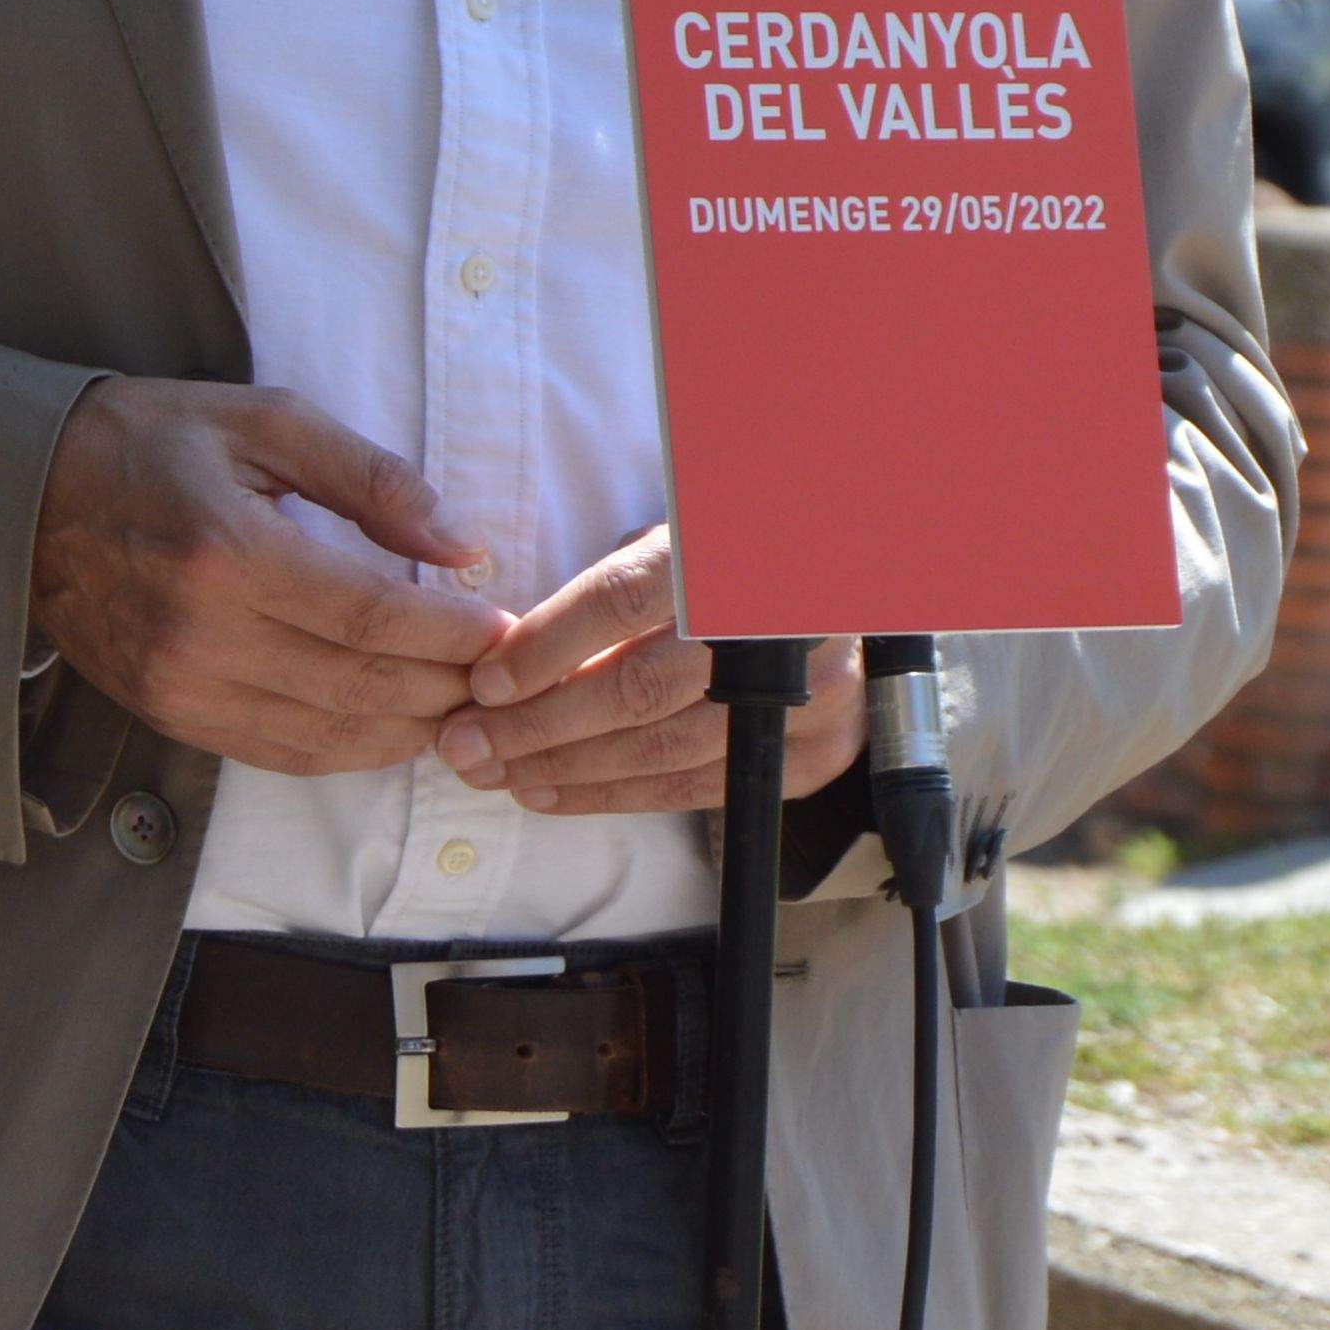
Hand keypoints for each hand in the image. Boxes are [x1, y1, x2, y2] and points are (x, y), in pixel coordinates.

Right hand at [26, 378, 514, 778]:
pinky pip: (282, 754)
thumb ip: (369, 478)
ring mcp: (182, 688)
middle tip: (505, 676)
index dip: (452, 634)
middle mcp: (203, 635)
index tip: (507, 628)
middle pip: (361, 687)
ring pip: (329, 737)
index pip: (371, 616)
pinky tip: (395, 725)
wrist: (23, 498)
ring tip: (465, 704)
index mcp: (228, 552)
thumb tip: (462, 543)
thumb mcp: (262, 421)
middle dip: (448, 688)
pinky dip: (352, 749)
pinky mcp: (171, 717)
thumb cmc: (148, 443)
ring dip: (411, 730)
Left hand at [434, 529, 857, 813]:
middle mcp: (776, 629)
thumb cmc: (748, 557)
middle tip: (465, 739)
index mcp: (738, 552)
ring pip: (659, 749)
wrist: (863, 592)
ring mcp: (802, 700)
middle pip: (636, 689)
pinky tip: (551, 791)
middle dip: (536, 724)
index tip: (485, 678)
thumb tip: (514, 646)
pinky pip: (693, 788)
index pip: (625, 603)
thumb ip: (617, 584)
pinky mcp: (809, 757)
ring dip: (562, 768)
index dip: (547, 645)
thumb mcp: (688, 534)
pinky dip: (612, 795)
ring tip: (493, 770)